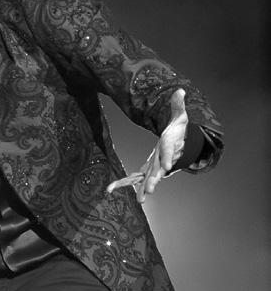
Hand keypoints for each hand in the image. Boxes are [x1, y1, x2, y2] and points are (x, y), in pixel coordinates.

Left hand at [106, 88, 187, 202]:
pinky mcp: (147, 170)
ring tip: (140, 200)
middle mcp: (162, 160)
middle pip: (158, 172)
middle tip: (150, 191)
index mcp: (169, 147)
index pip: (169, 152)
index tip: (169, 165)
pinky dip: (123, 183)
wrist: (179, 144)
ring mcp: (154, 167)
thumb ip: (178, 104)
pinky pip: (134, 177)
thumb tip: (180, 90)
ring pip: (146, 179)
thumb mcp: (179, 115)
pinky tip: (110, 189)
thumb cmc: (178, 129)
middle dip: (154, 181)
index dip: (169, 158)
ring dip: (142, 189)